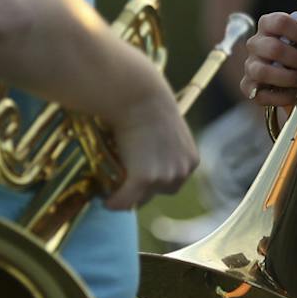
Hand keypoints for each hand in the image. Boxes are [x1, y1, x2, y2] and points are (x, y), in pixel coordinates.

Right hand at [102, 78, 200, 210]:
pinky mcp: (143, 179)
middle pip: (161, 192)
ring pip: (142, 197)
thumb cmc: (148, 103)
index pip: (175, 181)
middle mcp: (181, 172)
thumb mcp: (167, 128)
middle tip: (126, 188)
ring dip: (129, 196)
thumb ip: (165, 145)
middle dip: (144, 191)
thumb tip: (152, 151)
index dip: (157, 181)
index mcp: (190, 160)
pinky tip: (106, 201)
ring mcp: (163, 177)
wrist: (137, 96)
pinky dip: (114, 202)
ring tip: (114, 194)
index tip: (141, 181)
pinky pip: (125, 199)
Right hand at [240, 9, 296, 108]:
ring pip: (261, 71)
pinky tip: (294, 94)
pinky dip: (279, 97)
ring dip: (286, 77)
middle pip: (272, 48)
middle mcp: (256, 44)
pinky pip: (259, 94)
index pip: (279, 22)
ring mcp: (250, 66)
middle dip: (296, 58)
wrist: (290, 73)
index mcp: (268, 25)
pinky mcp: (249, 87)